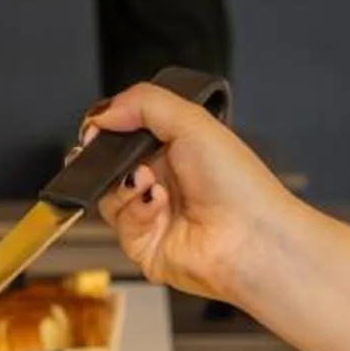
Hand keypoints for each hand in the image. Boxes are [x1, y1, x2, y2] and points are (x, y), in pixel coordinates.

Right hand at [80, 78, 302, 305]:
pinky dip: (135, 210)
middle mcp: (163, 181)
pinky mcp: (144, 246)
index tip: (98, 127)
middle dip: (105, 158)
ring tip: (149, 181)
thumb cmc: (239, 184)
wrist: (251, 236)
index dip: (108, 130)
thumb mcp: (192, 122)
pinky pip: (118, 224)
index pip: (125, 134)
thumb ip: (144, 104)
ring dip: (124, 184)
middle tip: (111, 153)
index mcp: (176, 149)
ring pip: (108, 195)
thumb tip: (102, 113)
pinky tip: (157, 204)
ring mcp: (152, 215)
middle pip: (109, 166)